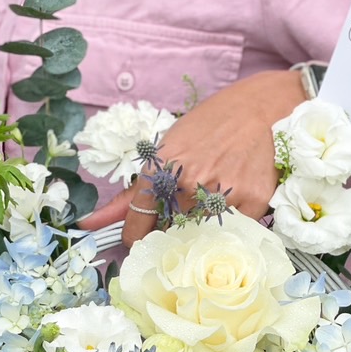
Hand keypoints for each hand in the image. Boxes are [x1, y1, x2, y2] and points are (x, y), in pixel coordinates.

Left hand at [79, 69, 304, 244]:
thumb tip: (88, 223)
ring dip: (202, 226)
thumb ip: (130, 194)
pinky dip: (230, 222)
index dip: (136, 237)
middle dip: (173, 228)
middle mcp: (187, 182)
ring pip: (199, 235)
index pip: (136, 222)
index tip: (140, 242)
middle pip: (168, 232)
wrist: (261, 108)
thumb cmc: (210, 126)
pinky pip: (231, 231)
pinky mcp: (250, 203)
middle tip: (189, 208)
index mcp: (160, 168)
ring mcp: (220, 193)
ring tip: (215, 198)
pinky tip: (235, 197)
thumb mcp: (167, 149)